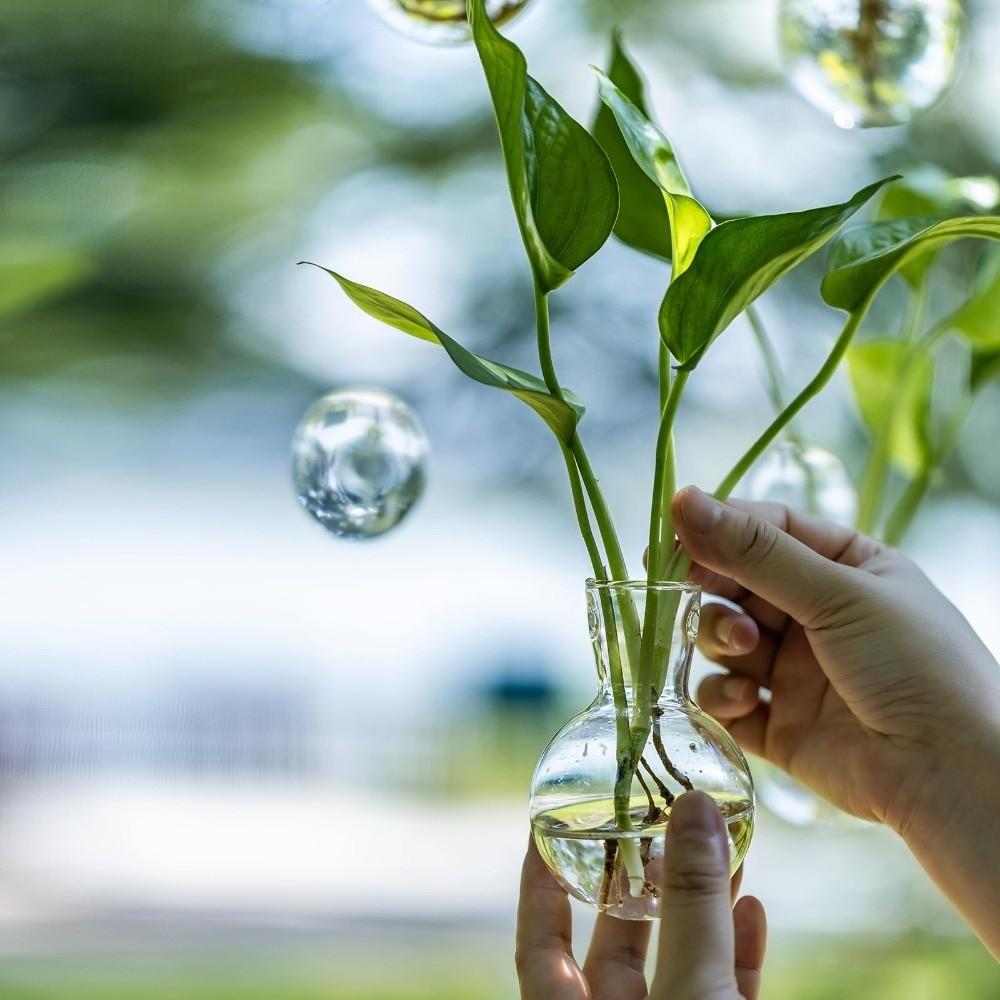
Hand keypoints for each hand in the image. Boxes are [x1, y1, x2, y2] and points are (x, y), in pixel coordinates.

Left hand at [516, 791, 765, 999]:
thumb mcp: (693, 988)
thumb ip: (691, 904)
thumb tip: (693, 804)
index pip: (537, 943)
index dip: (538, 882)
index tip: (546, 822)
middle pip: (613, 947)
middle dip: (638, 881)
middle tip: (654, 822)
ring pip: (678, 966)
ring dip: (701, 910)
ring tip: (715, 850)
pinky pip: (723, 995)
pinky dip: (738, 956)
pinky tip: (751, 909)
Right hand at [673, 486, 999, 954]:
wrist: (951, 774)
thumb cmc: (914, 665)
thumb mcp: (837, 593)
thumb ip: (754, 551)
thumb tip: (682, 501)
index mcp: (845, 567)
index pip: (766, 530)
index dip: (717, 531)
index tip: (672, 540)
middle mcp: (816, 615)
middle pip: (735, 584)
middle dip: (714, 591)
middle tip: (698, 596)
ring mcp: (795, 672)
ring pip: (723, 640)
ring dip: (720, 639)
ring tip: (746, 651)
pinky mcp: (779, 725)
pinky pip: (727, 700)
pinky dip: (724, 697)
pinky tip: (746, 700)